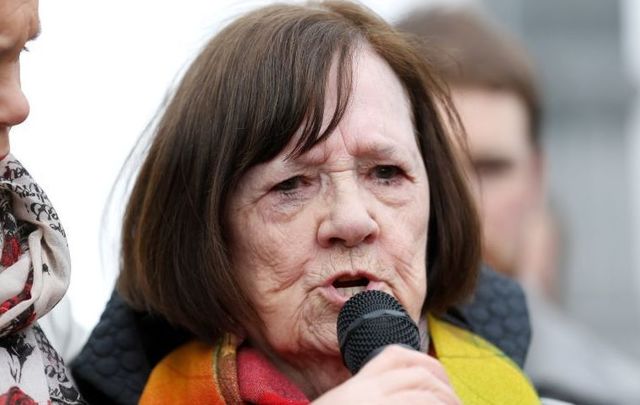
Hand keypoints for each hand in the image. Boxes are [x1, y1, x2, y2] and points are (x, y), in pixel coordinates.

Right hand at [312, 345, 460, 403]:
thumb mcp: (344, 404)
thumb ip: (368, 397)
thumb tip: (398, 395)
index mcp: (357, 386)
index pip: (395, 356)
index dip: (424, 363)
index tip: (439, 380)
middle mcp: (366, 392)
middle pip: (417, 372)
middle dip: (444, 386)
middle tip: (456, 403)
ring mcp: (374, 404)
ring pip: (424, 394)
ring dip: (446, 401)